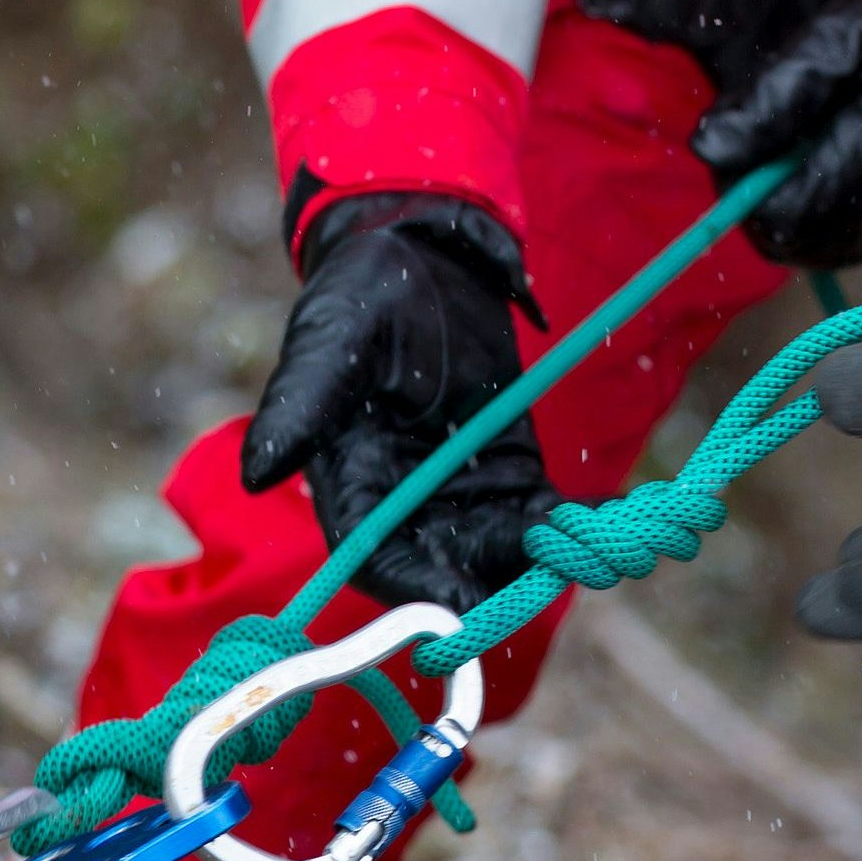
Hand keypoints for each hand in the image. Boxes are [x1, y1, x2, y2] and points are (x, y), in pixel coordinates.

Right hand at [242, 193, 560, 609]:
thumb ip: (300, 406)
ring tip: (582, 548)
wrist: (429, 254)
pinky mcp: (510, 472)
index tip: (455, 605)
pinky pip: (540, 517)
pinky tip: (606, 515)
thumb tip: (255, 473)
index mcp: (351, 484)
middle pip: (444, 572)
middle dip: (491, 586)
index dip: (413, 590)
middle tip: (540, 579)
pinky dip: (571, 525)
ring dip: (538, 560)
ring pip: (498, 554)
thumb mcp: (333, 341)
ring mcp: (461, 493)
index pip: (375, 559)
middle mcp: (405, 504)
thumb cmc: (366, 293)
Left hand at [689, 0, 861, 268]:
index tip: (733, 150)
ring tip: (788, 154)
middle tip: (754, 152)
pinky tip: (825, 159)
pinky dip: (826, 210)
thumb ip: (770, 97)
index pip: (782, 218)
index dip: (741, 195)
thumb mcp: (834, 36)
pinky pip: (856, 233)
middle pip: (800, 244)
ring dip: (793, 213)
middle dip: (763, 208)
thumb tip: (709, 148)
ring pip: (827, 246)